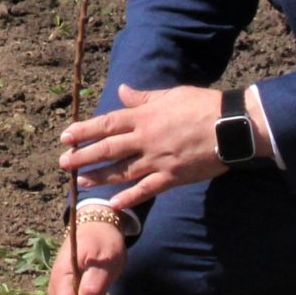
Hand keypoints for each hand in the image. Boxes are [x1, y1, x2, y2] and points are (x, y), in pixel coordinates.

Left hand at [56, 83, 226, 213]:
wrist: (231, 126)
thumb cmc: (202, 106)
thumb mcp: (171, 95)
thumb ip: (143, 97)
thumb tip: (122, 90)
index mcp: (144, 117)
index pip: (106, 123)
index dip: (84, 131)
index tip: (66, 136)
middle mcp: (146, 139)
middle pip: (107, 149)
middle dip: (83, 156)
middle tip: (63, 163)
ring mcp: (158, 160)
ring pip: (122, 171)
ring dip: (99, 177)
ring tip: (80, 182)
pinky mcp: (172, 177)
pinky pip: (146, 190)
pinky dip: (129, 198)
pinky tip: (114, 204)